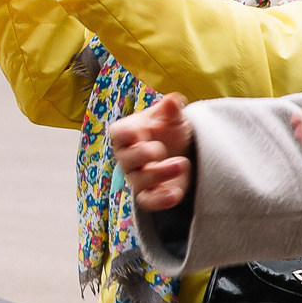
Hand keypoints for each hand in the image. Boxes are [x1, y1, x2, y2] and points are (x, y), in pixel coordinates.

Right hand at [112, 92, 196, 211]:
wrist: (183, 151)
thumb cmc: (170, 130)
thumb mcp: (173, 118)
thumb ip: (171, 109)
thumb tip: (174, 100)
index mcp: (128, 134)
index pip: (118, 134)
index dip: (126, 135)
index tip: (140, 132)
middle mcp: (128, 157)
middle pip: (126, 160)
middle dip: (143, 155)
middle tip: (161, 149)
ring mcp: (138, 177)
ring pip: (139, 181)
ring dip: (160, 173)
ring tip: (182, 164)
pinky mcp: (151, 194)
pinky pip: (148, 201)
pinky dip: (161, 200)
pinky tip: (176, 193)